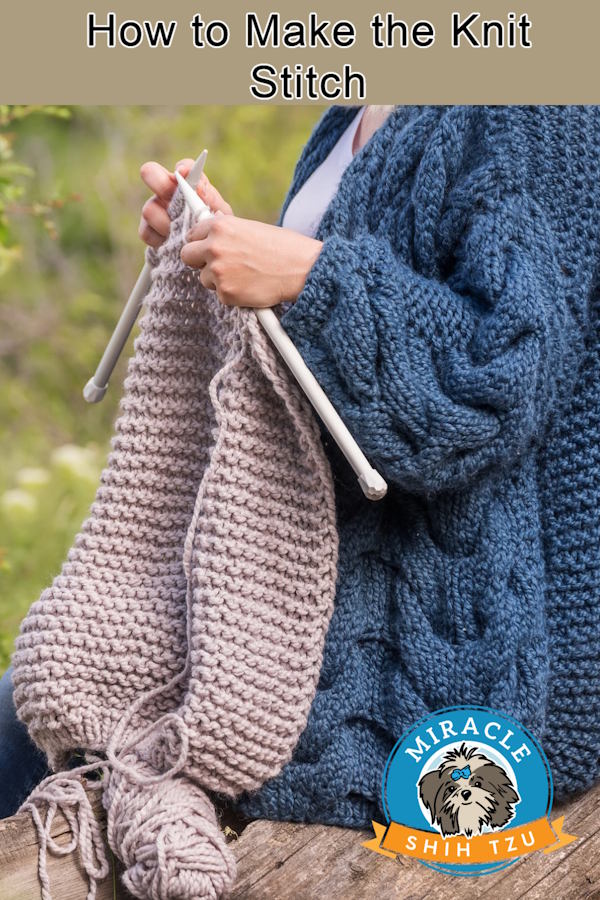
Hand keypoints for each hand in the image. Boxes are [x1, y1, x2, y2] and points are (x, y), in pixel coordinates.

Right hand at [138, 158, 232, 247]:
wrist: (209, 258)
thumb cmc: (216, 232)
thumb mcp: (221, 218)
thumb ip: (212, 201)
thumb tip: (199, 187)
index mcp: (190, 185)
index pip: (184, 167)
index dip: (183, 168)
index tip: (184, 173)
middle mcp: (168, 192)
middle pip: (151, 173)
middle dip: (158, 182)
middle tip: (171, 199)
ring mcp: (156, 210)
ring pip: (149, 208)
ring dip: (164, 222)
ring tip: (178, 233)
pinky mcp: (149, 230)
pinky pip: (145, 231)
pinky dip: (157, 239)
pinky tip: (170, 243)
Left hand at [181, 216, 322, 306]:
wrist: (301, 269)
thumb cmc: (282, 247)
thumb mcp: (251, 228)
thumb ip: (226, 230)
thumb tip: (210, 225)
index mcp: (220, 226)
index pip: (192, 235)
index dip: (202, 243)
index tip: (209, 248)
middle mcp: (214, 247)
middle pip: (187, 256)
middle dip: (200, 261)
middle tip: (219, 264)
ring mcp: (218, 272)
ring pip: (204, 278)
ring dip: (218, 279)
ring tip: (244, 275)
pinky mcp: (225, 294)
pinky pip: (220, 295)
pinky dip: (232, 294)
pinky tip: (250, 286)